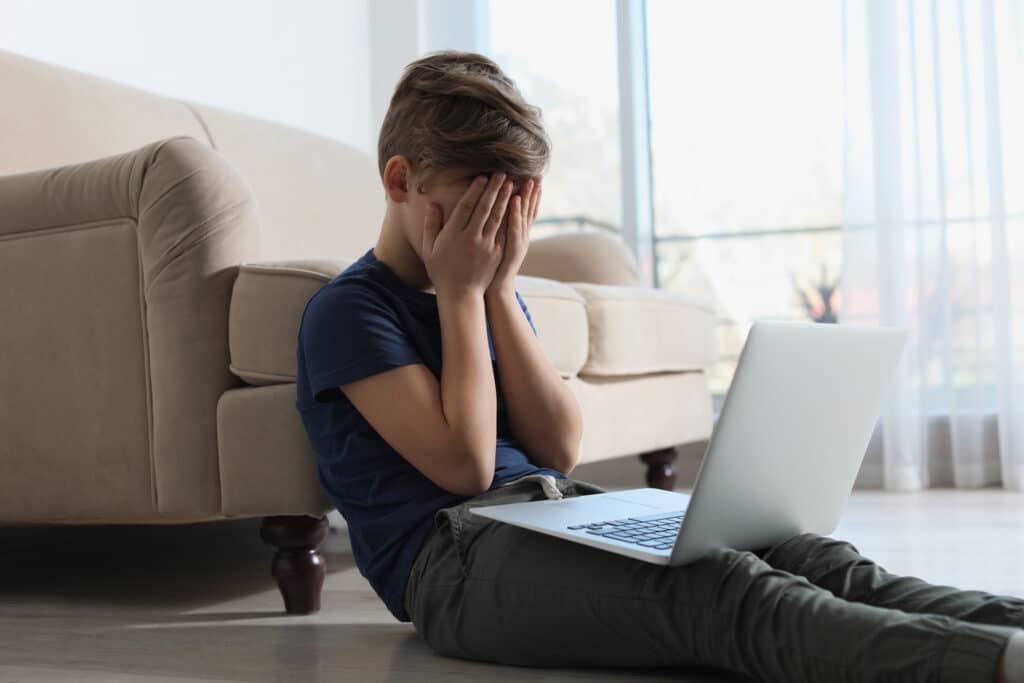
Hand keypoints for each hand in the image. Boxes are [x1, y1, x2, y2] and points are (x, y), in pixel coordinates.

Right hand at [422, 172, 514, 297]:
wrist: (460, 294)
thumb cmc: (441, 270)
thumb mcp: (429, 248)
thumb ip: (431, 224)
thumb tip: (432, 203)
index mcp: (454, 235)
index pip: (466, 207)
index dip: (475, 191)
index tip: (482, 177)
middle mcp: (471, 238)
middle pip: (485, 208)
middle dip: (494, 189)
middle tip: (502, 174)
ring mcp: (486, 246)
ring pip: (497, 218)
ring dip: (505, 199)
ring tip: (511, 184)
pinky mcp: (497, 253)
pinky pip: (505, 231)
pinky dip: (510, 217)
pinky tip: (515, 206)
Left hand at [486, 176, 541, 297]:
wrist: (494, 290)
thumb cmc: (490, 268)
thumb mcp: (497, 246)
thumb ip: (498, 229)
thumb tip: (497, 213)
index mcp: (517, 234)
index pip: (526, 210)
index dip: (531, 195)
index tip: (533, 178)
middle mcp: (521, 237)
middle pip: (529, 211)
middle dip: (533, 193)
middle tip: (538, 174)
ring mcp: (517, 243)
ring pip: (523, 217)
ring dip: (527, 198)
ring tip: (529, 181)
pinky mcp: (511, 249)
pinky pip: (514, 229)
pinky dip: (516, 214)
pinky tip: (515, 201)